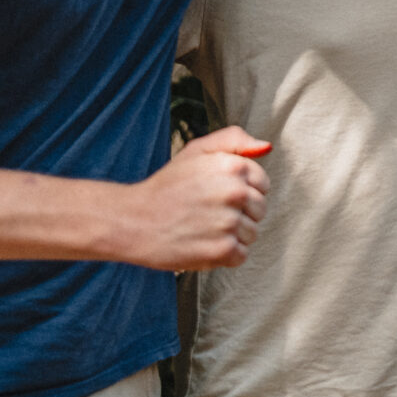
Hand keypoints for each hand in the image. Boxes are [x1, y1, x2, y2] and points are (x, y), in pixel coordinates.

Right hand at [123, 126, 270, 270]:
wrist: (132, 221)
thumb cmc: (166, 186)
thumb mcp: (196, 151)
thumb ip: (233, 140)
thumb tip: (265, 147)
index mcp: (233, 166)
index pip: (263, 184)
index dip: (241, 192)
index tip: (217, 195)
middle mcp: (235, 192)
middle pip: (260, 210)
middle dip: (239, 213)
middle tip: (207, 212)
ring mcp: (229, 222)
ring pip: (251, 233)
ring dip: (231, 235)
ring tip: (202, 228)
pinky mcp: (222, 249)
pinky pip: (241, 255)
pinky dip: (224, 255)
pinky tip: (202, 244)